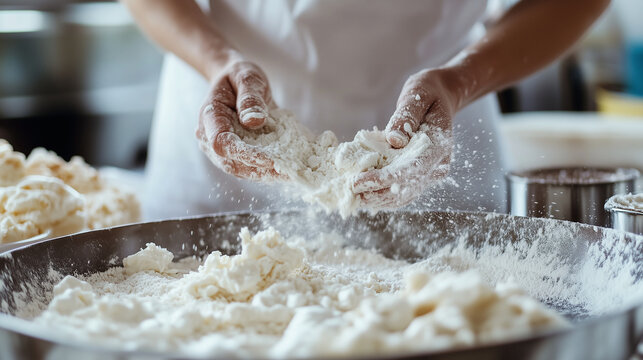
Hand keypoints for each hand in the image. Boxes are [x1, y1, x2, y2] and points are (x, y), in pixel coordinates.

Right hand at [196, 59, 284, 180]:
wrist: (235, 80)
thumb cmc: (239, 76)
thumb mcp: (247, 77)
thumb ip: (250, 98)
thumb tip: (255, 121)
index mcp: (210, 117)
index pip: (221, 143)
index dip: (244, 154)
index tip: (269, 159)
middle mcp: (211, 137)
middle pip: (231, 163)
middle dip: (260, 170)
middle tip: (288, 172)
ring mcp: (222, 149)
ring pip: (241, 170)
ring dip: (266, 175)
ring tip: (291, 174)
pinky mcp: (235, 154)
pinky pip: (249, 167)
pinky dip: (267, 170)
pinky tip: (287, 169)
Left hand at [353, 68, 456, 208]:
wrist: (441, 97)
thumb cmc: (427, 92)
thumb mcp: (416, 95)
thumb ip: (406, 116)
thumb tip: (394, 140)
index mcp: (439, 146)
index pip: (411, 169)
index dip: (384, 179)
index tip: (358, 183)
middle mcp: (438, 164)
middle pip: (406, 189)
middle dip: (376, 194)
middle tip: (348, 193)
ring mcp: (431, 172)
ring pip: (404, 196)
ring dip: (378, 199)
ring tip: (352, 197)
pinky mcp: (421, 174)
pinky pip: (402, 191)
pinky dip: (383, 194)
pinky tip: (364, 194)